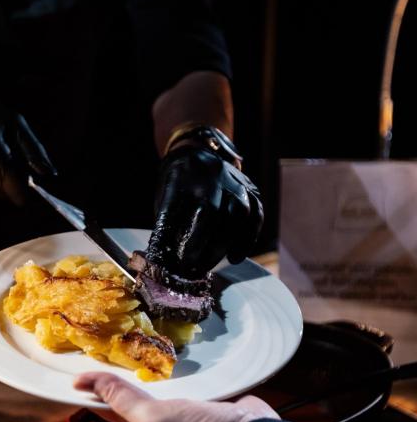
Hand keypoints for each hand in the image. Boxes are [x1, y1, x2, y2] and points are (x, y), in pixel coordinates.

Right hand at [0, 76, 56, 199]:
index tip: (29, 172)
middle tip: (7, 153)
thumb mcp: (14, 123)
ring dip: (2, 178)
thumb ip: (34, 151)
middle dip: (15, 179)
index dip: (29, 187)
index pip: (22, 197)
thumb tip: (50, 174)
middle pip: (12, 195)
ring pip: (0, 193)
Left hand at [148, 126, 262, 278]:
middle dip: (202, 246)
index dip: (179, 238)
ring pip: (238, 213)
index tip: (177, 263)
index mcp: (183, 175)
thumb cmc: (178, 185)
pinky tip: (234, 257)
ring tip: (211, 266)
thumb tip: (165, 263)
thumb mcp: (165, 198)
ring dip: (225, 245)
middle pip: (211, 213)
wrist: (199, 152)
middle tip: (192, 270)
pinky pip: (256, 214)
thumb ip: (167, 226)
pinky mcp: (251, 189)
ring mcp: (235, 181)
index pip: (181, 209)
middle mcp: (212, 175)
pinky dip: (247, 239)